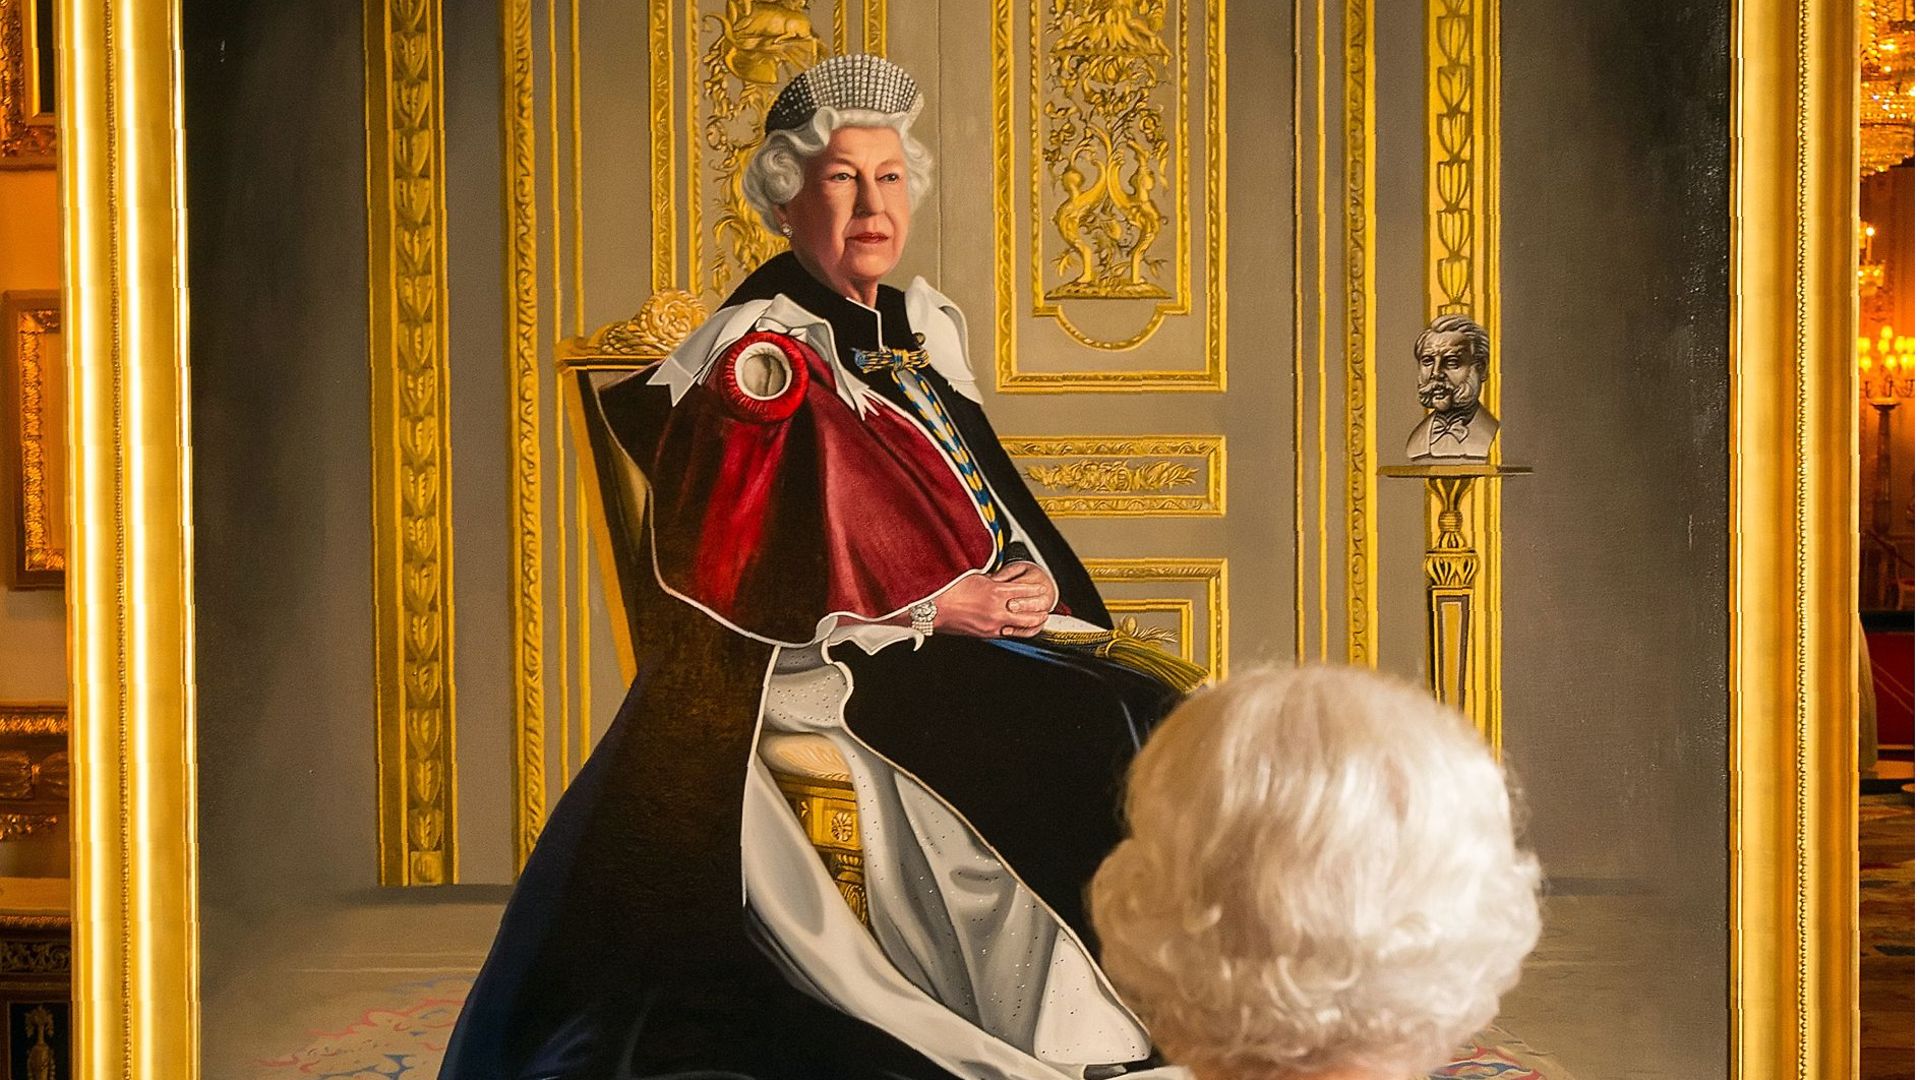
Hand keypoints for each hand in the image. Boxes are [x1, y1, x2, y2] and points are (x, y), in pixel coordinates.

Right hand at [931, 565, 1055, 638]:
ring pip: (1023, 628)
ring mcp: (992, 625)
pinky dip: (1019, 632)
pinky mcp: (986, 635)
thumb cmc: (948, 589)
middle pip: (1030, 611)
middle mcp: (997, 610)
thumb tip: (1007, 578)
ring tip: (1041, 618)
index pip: (1026, 590)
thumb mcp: (976, 577)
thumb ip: (995, 579)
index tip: (1043, 588)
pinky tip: (1023, 629)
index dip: (1037, 590)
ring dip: (1035, 623)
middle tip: (1048, 605)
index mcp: (995, 592)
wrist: (931, 606)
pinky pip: (1009, 635)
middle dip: (1042, 608)